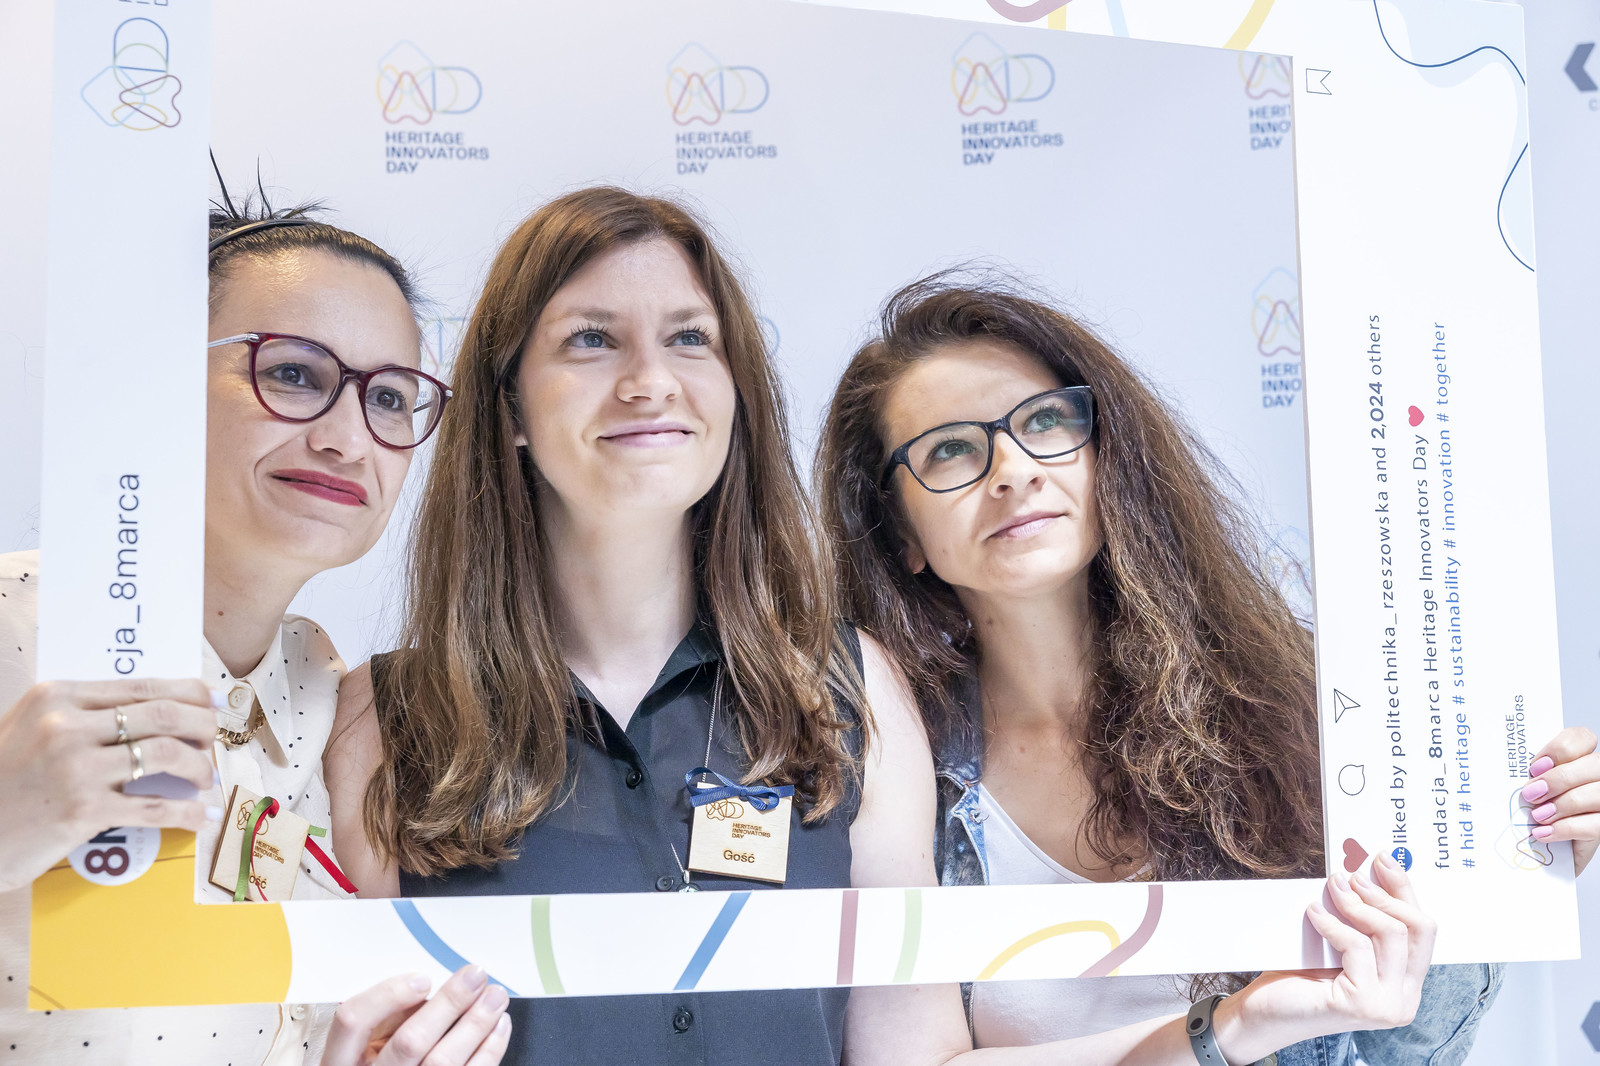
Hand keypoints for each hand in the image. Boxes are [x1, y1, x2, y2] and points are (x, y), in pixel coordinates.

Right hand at [0, 678, 218, 891]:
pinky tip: (202, 815)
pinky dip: (189, 811)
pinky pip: (155, 807)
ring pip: (167, 755)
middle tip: (216, 740)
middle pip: (164, 715)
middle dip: (204, 726)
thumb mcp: (31, 728)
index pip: (143, 686)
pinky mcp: (83, 812)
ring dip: (201, 767)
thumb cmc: (3, 779)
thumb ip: (83, 714)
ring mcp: (75, 769)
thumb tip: (154, 710)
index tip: (215, 702)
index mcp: (58, 697)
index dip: (190, 693)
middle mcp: (66, 726)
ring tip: (207, 778)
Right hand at [322, 966, 511, 1065]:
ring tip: (494, 997)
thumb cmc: (384, 1064)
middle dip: (449, 1003)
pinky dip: (489, 1049)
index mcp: (344, 1062)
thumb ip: (390, 1016)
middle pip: (410, 1041)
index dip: (388, 995)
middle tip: (475, 976)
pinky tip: (498, 1027)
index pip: (353, 1021)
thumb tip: (428, 991)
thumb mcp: (370, 1042)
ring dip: (476, 1024)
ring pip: (443, 1061)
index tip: (422, 980)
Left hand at [1219, 855, 1435, 1059]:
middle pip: (1418, 929)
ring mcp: (1388, 1005)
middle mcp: (1404, 999)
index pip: (1422, 930)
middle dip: (1385, 894)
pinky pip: (1357, 946)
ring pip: (1391, 933)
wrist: (1266, 1015)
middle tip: (1353, 875)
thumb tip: (1363, 874)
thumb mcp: (1340, 946)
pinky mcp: (1363, 1004)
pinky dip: (1334, 923)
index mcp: (1405, 984)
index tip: (1383, 860)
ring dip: (1358, 904)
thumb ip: (1361, 924)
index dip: (1404, 891)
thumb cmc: (1300, 979)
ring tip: (1333, 888)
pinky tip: (1313, 913)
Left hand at [1523, 727, 1599, 874]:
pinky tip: (1543, 833)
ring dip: (1563, 804)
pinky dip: (1565, 828)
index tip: (1534, 767)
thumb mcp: (1533, 789)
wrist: (1547, 856)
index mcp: (1582, 759)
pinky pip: (1595, 825)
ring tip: (1537, 815)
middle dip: (1559, 778)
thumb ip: (1534, 776)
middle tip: (1532, 793)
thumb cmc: (1536, 814)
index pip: (1583, 737)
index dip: (1560, 749)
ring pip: (1597, 795)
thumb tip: (1519, 775)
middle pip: (1594, 765)